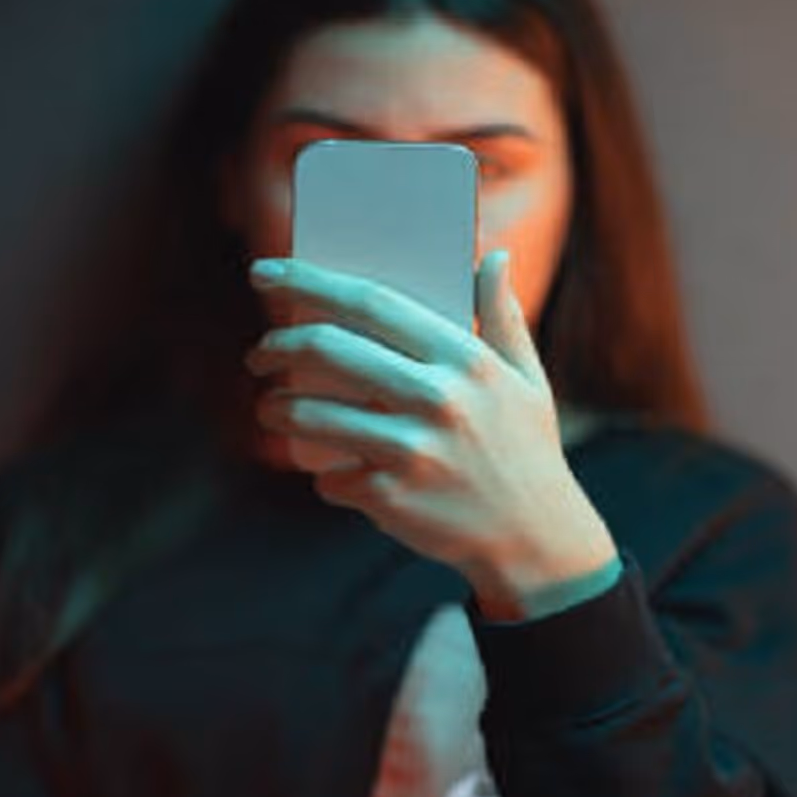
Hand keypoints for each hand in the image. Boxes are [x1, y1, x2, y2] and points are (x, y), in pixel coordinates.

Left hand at [244, 251, 587, 574]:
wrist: (537, 540)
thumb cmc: (526, 450)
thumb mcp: (527, 379)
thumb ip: (503, 316)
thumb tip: (491, 257)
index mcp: (466, 359)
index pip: (372, 303)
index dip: (309, 282)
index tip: (265, 273)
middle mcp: (438, 399)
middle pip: (328, 351)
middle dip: (276, 346)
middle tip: (260, 353)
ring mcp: (412, 451)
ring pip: (311, 415)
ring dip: (276, 408)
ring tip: (272, 408)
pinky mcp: (391, 498)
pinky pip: (328, 477)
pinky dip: (322, 475)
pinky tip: (334, 474)